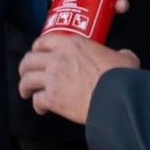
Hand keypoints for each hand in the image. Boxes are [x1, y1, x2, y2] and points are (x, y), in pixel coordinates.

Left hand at [17, 31, 137, 122]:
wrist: (117, 97)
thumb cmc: (121, 77)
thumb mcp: (124, 58)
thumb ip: (119, 54)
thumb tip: (124, 56)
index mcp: (73, 44)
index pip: (44, 40)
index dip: (37, 48)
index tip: (37, 53)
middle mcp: (58, 58)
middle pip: (29, 59)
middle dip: (25, 67)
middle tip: (27, 73)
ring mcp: (53, 78)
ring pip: (27, 79)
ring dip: (25, 86)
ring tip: (27, 92)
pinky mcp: (52, 98)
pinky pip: (37, 100)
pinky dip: (37, 105)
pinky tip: (42, 109)